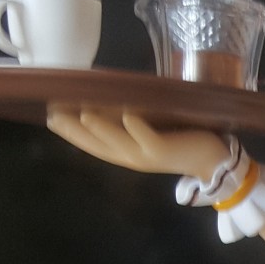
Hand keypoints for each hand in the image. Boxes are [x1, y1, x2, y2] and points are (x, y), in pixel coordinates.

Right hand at [47, 107, 227, 185]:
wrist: (213, 160)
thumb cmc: (181, 141)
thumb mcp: (151, 132)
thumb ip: (133, 124)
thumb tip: (115, 102)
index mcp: (127, 154)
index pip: (94, 144)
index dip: (72, 134)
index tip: (51, 118)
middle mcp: (132, 157)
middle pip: (99, 145)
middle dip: (75, 132)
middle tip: (54, 115)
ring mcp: (148, 155)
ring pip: (119, 143)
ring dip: (101, 128)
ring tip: (81, 114)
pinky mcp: (165, 150)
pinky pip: (148, 139)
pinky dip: (136, 128)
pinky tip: (126, 115)